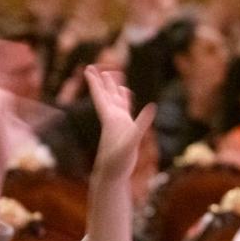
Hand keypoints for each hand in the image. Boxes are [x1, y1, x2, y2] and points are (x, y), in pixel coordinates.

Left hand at [84, 66, 155, 182]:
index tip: (87, 69)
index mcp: (110, 119)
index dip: (94, 83)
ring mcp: (118, 122)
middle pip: (106, 95)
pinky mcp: (125, 128)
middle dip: (102, 81)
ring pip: (115, 100)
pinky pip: (125, 109)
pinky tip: (126, 92)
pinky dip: (125, 99)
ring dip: (114, 87)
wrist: (112, 174)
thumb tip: (152, 107)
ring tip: (112, 73)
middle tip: (95, 66)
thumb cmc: (118, 162)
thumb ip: (141, 125)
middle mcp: (112, 118)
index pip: (100, 97)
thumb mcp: (132, 143)